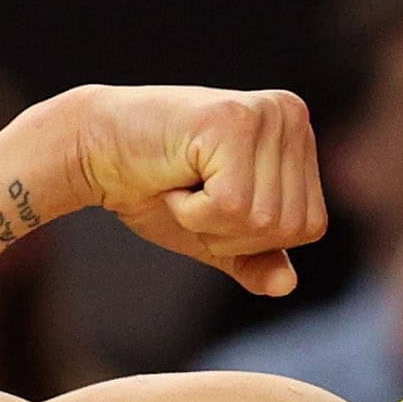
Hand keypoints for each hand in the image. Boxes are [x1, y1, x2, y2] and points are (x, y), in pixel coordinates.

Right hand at [64, 85, 326, 295]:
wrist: (93, 151)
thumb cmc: (155, 188)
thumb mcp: (216, 234)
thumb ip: (256, 260)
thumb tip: (287, 287)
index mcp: (299, 135)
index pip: (310, 226)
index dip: (255, 238)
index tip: (213, 201)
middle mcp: (291, 115)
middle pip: (289, 226)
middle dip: (231, 232)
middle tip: (192, 193)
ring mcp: (265, 114)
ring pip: (262, 220)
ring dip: (209, 222)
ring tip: (183, 184)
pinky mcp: (233, 121)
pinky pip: (231, 206)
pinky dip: (193, 211)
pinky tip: (173, 178)